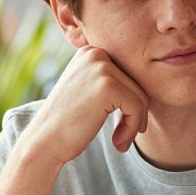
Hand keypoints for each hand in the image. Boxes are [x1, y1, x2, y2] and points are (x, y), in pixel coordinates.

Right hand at [20, 46, 148, 165]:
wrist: (45, 142)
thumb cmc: (67, 123)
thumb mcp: (87, 92)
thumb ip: (109, 82)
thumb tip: (150, 80)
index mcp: (90, 52)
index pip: (128, 75)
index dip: (131, 102)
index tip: (123, 124)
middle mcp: (95, 54)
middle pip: (137, 83)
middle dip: (135, 113)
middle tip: (123, 137)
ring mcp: (101, 67)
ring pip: (140, 96)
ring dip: (135, 123)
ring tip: (120, 141)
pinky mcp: (107, 85)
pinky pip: (137, 107)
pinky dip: (132, 128)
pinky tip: (118, 142)